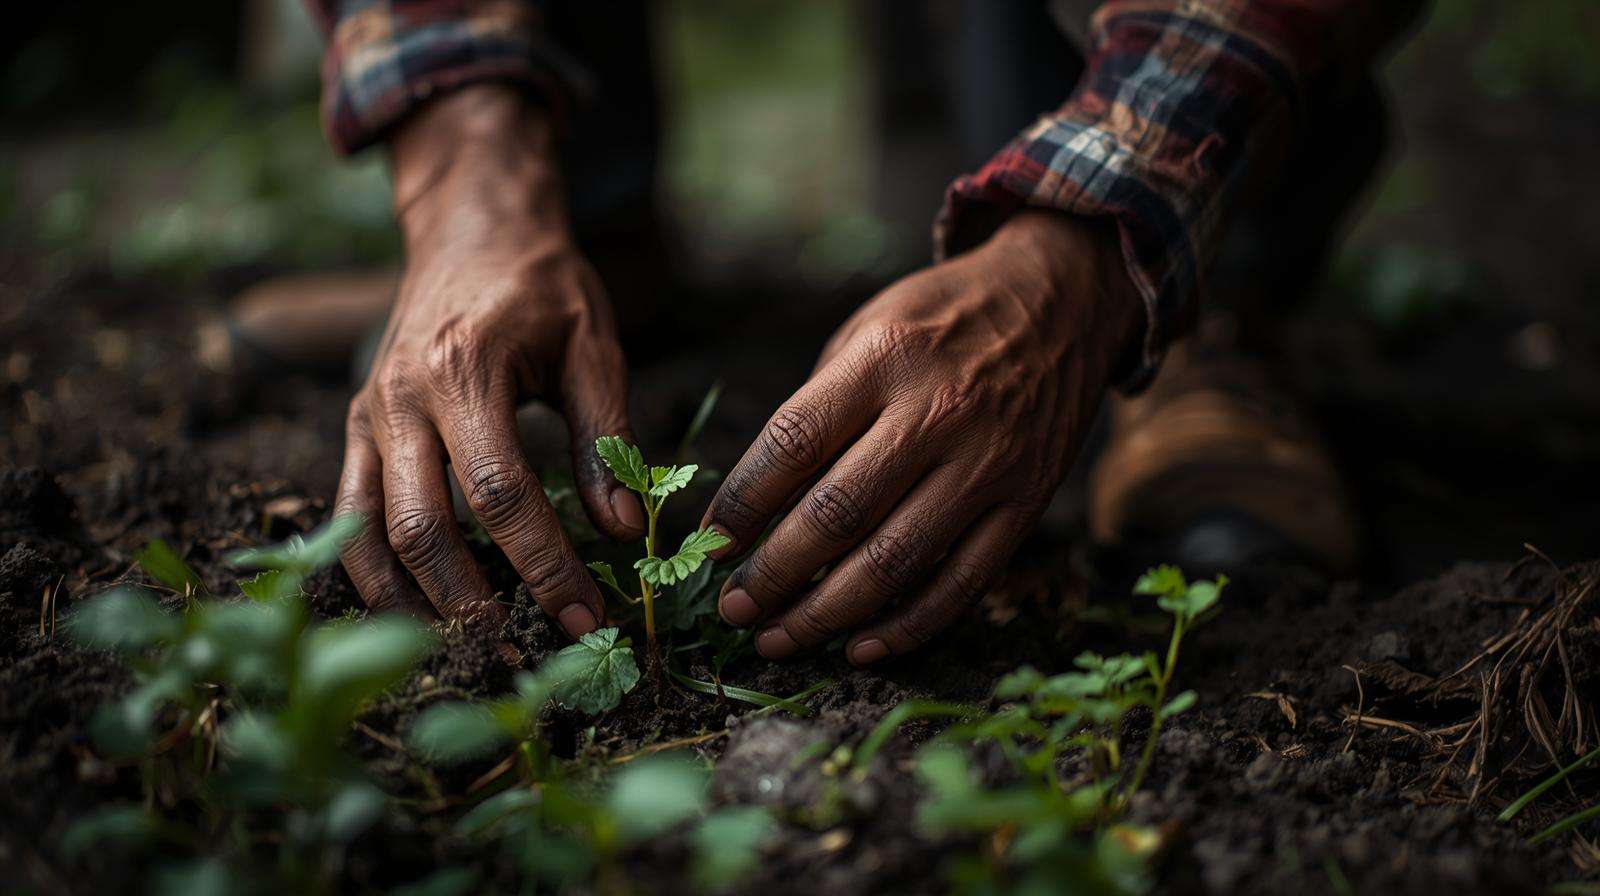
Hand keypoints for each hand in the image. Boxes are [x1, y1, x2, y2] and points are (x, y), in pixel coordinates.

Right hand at [334, 86, 642, 637]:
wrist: (471, 227)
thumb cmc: (542, 287)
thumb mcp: (594, 346)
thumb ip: (608, 438)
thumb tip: (626, 531)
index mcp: (464, 372)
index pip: (502, 494)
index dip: (544, 564)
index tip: (586, 615)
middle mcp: (400, 398)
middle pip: (423, 526)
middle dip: (473, 599)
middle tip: (525, 648)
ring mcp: (367, 415)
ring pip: (370, 533)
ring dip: (413, 601)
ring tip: (469, 646)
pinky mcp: (355, 428)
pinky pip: (348, 516)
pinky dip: (374, 571)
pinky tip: (415, 611)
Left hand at [701, 210, 1143, 662]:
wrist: (1062, 300)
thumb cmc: (943, 318)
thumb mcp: (872, 327)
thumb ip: (821, 404)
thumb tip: (760, 503)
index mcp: (885, 358)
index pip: (794, 443)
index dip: (742, 503)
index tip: (710, 545)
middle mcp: (938, 413)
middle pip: (837, 514)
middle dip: (773, 574)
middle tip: (732, 609)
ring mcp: (988, 463)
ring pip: (894, 562)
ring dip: (824, 615)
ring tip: (777, 638)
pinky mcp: (1027, 503)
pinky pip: (961, 584)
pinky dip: (906, 627)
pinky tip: (858, 648)